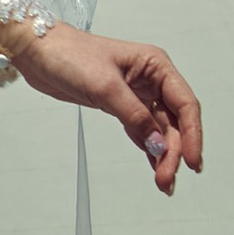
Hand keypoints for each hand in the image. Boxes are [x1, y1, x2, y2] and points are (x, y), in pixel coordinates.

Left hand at [11, 23, 202, 197]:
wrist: (40, 52)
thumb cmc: (70, 55)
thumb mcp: (105, 87)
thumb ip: (134, 116)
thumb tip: (158, 145)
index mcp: (156, 65)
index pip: (185, 104)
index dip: (193, 135)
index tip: (193, 162)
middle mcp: (152, 79)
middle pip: (174, 121)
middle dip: (175, 151)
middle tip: (167, 180)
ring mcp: (138, 93)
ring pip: (160, 129)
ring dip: (163, 154)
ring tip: (163, 182)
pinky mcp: (122, 105)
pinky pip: (143, 131)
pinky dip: (149, 149)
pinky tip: (154, 166)